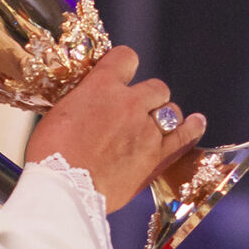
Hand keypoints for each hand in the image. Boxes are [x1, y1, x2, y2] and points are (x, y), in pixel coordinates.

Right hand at [23, 46, 204, 212]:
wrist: (64, 190)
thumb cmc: (51, 155)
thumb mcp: (59, 114)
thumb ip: (84, 103)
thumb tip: (90, 104)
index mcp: (102, 87)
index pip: (126, 58)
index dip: (124, 66)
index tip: (121, 75)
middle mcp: (130, 103)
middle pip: (156, 87)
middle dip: (147, 97)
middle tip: (134, 112)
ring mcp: (147, 130)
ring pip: (171, 111)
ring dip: (163, 116)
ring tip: (155, 126)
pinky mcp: (157, 157)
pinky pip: (184, 137)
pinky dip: (192, 128)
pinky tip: (196, 122)